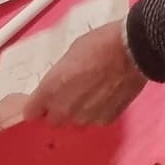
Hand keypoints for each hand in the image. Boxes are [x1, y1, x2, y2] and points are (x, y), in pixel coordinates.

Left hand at [21, 21, 146, 127]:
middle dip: (58, 110)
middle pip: (53, 120)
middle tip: (71, 93)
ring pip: (75, 122)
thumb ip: (59, 78)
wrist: (134, 49)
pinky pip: (95, 120)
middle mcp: (64, 110)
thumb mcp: (71, 53)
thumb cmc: (100, 43)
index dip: (38, 105)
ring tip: (93, 93)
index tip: (43, 100)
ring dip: (79, 112)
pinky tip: (107, 95)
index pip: (31, 112)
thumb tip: (60, 86)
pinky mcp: (105, 121)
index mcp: (50, 90)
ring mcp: (85, 118)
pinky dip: (98, 111)